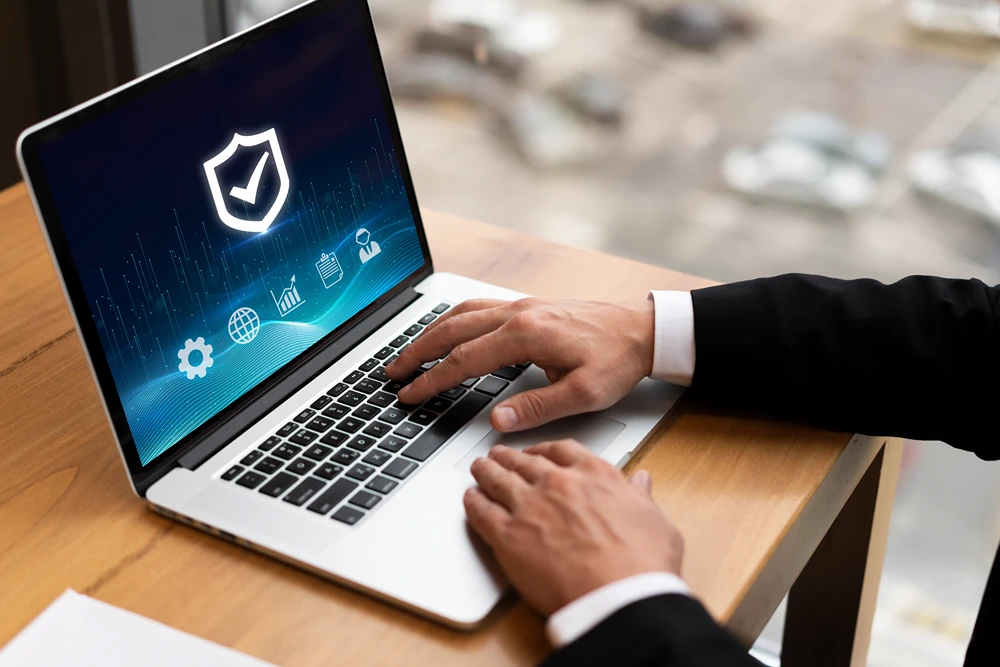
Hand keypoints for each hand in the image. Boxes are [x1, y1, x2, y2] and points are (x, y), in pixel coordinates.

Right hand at [385, 298, 654, 431]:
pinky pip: (478, 308)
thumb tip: (497, 421)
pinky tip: (446, 331)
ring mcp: (522, 306)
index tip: (410, 394)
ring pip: (462, 314)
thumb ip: (538, 407)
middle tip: (393, 373)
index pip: (465, 360)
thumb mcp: (584, 394)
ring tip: (408, 353)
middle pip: (453, 330)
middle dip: (418, 351)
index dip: (432, 379)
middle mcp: (519, 313)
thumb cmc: (617, 360)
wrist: (642, 330)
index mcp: (527, 335)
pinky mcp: (528, 306)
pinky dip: (453, 320)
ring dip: (431, 332)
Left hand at [463, 440, 683, 616]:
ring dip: (486, 472)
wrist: (619, 596)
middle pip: (524, 462)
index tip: (539, 452)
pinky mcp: (507, 535)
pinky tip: (470, 499)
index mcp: (594, 475)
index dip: (545, 450)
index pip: (562, 450)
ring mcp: (529, 506)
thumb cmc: (641, 564)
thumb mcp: (655, 520)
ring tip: (479, 468)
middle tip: (500, 456)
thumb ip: (641, 497)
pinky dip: (473, 503)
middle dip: (510, 457)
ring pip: (498, 480)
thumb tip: (641, 482)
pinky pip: (482, 512)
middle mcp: (558, 483)